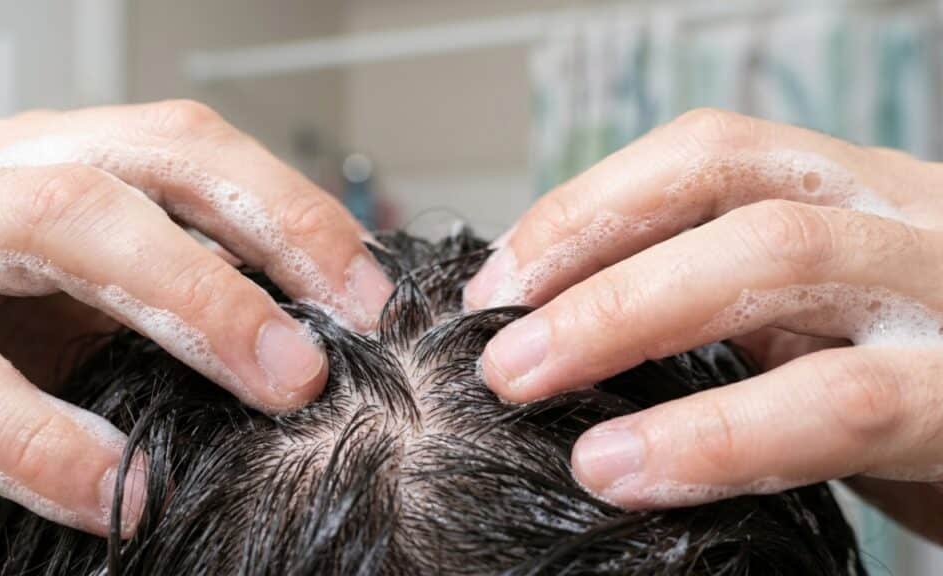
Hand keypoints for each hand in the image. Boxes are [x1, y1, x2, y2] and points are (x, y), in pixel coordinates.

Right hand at [0, 101, 392, 536]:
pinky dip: (46, 442)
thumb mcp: (75, 292)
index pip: (189, 149)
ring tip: (279, 389)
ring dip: (188, 301)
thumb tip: (309, 337)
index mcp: (54, 158)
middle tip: (332, 347)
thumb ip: (168, 291)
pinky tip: (122, 493)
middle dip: (258, 242)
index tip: (371, 298)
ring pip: (57, 224)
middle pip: (137, 165)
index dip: (292, 213)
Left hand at [465, 108, 942, 542]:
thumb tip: (566, 323)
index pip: (707, 158)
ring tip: (524, 384)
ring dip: (623, 318)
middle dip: (590, 268)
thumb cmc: (912, 386)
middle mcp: (904, 220)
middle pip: (729, 196)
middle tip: (495, 349)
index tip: (499, 283)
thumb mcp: (823, 325)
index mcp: (855, 196)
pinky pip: (839, 403)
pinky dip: (715, 436)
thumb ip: (729, 307)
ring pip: (776, 259)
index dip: (587, 208)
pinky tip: (628, 469)